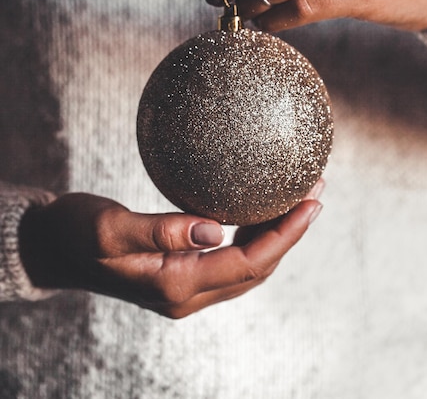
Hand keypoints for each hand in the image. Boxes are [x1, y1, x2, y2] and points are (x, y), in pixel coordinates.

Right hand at [19, 188, 322, 317]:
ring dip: (276, 234)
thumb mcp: (109, 227)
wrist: (53, 249)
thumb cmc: (75, 232)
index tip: (312, 203)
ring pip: (246, 265)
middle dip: (291, 233)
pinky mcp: (179, 273)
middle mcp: (186, 294)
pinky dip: (252, 235)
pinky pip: (229, 258)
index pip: (249, 263)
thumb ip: (160, 229)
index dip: (286, 235)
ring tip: (298, 197)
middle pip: (257, 268)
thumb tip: (215, 228)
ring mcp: (184, 287)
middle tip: (314, 192)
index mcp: (175, 285)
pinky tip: (258, 210)